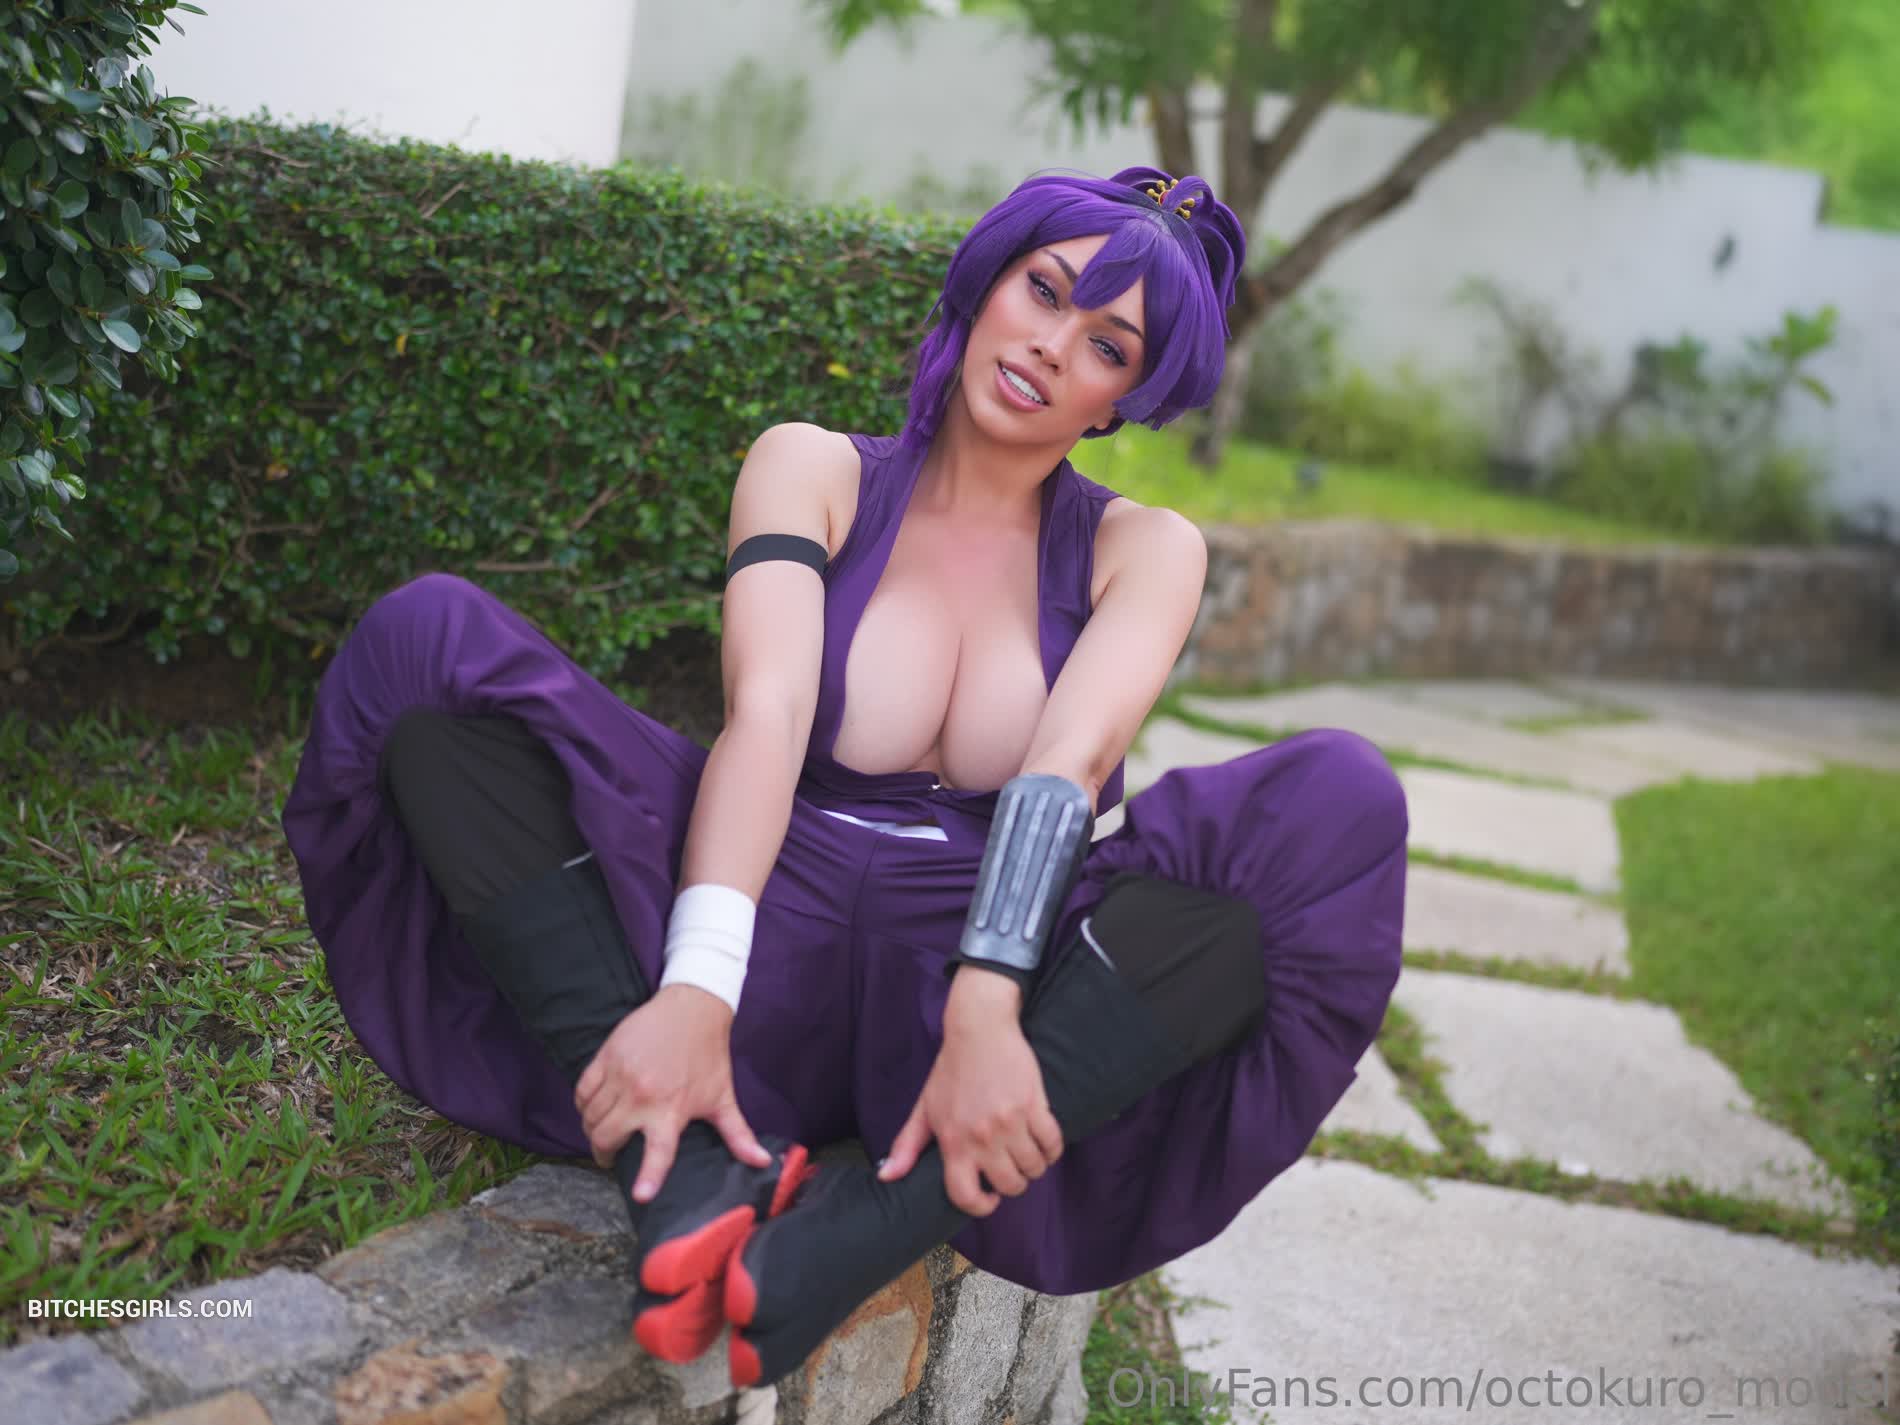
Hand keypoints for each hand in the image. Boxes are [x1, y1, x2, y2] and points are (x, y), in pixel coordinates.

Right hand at [574, 983, 771, 1200]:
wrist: (691, 1008)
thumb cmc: (708, 1056)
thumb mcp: (723, 1097)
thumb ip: (738, 1134)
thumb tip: (763, 1162)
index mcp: (672, 1110)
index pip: (659, 1151)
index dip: (649, 1176)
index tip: (640, 1195)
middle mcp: (642, 1096)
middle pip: (606, 1137)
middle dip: (603, 1153)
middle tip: (609, 1155)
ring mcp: (620, 1076)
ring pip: (590, 1117)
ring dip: (592, 1130)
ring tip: (602, 1132)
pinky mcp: (606, 1058)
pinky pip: (581, 1092)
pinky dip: (582, 1105)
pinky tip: (592, 1108)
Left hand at [876, 969, 1062, 1216]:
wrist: (980, 1029)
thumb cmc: (952, 1071)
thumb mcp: (924, 1108)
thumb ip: (906, 1145)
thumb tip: (886, 1177)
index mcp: (952, 1141)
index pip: (965, 1196)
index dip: (980, 1206)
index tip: (989, 1198)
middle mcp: (981, 1137)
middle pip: (1009, 1186)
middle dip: (1013, 1184)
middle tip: (1010, 1168)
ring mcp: (1009, 1122)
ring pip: (1033, 1168)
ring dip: (1034, 1166)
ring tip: (1026, 1153)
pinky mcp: (1034, 1105)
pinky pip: (1053, 1144)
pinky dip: (1052, 1149)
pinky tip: (1043, 1141)